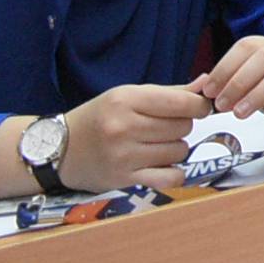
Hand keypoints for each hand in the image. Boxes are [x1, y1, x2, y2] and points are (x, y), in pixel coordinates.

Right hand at [59, 83, 202, 193]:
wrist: (58, 149)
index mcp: (126, 100)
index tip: (197, 107)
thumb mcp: (128, 96)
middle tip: (166, 127)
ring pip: (179, 151)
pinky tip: (164, 165)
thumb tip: (205, 83)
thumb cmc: (99, 117)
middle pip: (182, 127)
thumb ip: (169, 92)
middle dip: (182, 126)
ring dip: (176, 148)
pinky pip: (169, 178)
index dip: (198, 105)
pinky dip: (174, 172)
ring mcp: (123, 156)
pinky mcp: (124, 179)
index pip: (181, 102)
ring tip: (157, 144)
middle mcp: (124, 127)